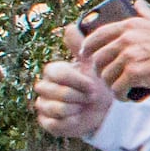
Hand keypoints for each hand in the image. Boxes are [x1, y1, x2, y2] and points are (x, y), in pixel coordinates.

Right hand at [34, 25, 112, 139]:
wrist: (106, 109)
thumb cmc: (98, 84)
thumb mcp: (93, 65)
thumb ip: (81, 47)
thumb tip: (68, 27)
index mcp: (53, 72)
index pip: (55, 72)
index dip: (74, 80)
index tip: (91, 85)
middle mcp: (44, 88)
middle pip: (49, 89)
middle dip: (75, 94)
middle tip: (91, 96)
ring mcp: (44, 106)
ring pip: (52, 107)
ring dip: (74, 108)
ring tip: (85, 106)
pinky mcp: (47, 123)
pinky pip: (53, 123)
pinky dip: (70, 122)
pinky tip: (79, 117)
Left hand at [80, 9, 149, 96]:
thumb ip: (146, 12)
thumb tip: (136, 3)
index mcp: (129, 26)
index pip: (97, 36)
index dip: (87, 47)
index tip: (86, 55)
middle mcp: (126, 39)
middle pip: (99, 59)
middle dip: (101, 71)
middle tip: (110, 77)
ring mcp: (130, 57)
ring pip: (107, 76)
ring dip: (111, 85)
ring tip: (119, 88)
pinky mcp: (135, 73)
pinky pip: (118, 88)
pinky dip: (120, 95)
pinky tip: (125, 97)